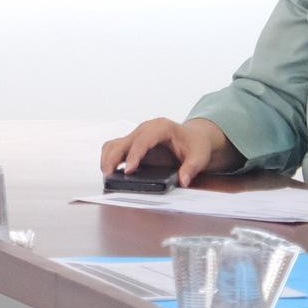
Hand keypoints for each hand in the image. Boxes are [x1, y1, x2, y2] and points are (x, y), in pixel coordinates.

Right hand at [96, 117, 236, 184]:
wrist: (194, 137)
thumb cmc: (195, 144)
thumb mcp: (199, 156)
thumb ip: (191, 168)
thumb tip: (183, 180)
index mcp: (161, 127)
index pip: (143, 140)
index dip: (134, 155)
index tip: (128, 170)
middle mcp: (146, 128)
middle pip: (123, 141)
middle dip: (113, 158)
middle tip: (109, 175)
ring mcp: (137, 135)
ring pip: (115, 144)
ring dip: (108, 158)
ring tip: (107, 175)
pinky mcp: (133, 143)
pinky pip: (115, 148)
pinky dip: (110, 159)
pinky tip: (111, 171)